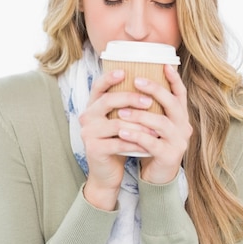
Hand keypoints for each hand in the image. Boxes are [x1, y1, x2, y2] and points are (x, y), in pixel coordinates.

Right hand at [79, 68, 156, 209]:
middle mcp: (86, 117)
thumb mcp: (120, 120)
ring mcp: (88, 133)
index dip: (109, 77)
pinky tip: (149, 144)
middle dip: (130, 98)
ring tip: (156, 128)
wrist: (107, 172)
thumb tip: (150, 83)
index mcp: (93, 106)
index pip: (98, 86)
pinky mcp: (94, 149)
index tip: (125, 71)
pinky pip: (119, 143)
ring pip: (116, 124)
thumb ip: (126, 105)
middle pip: (108, 101)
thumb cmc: (117, 141)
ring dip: (139, 125)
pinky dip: (136, 143)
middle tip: (149, 101)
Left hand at [116, 64, 191, 183]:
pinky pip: (152, 143)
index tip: (164, 64)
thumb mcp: (154, 124)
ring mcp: (178, 142)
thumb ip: (151, 107)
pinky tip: (122, 132)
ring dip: (140, 115)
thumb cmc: (153, 144)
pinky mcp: (169, 156)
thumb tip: (135, 82)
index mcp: (180, 116)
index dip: (174, 79)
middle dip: (155, 90)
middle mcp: (183, 126)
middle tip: (136, 81)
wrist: (158, 176)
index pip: (181, 93)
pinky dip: (136, 136)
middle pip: (173, 104)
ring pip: (161, 123)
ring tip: (121, 111)